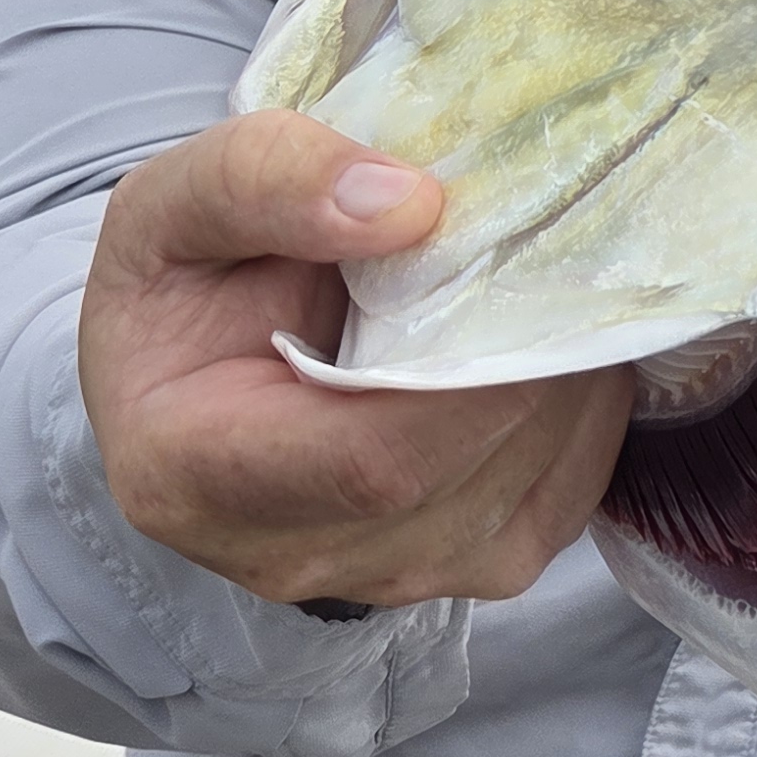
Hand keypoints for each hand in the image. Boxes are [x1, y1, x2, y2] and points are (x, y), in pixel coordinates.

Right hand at [80, 110, 633, 612]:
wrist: (196, 372)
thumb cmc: (182, 291)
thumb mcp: (173, 204)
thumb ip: (262, 181)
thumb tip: (408, 205)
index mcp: (195, 477)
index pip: (374, 462)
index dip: (470, 373)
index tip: (510, 262)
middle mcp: (293, 554)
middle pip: (468, 468)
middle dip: (531, 351)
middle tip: (549, 243)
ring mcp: (393, 575)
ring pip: (534, 479)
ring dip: (567, 375)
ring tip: (542, 284)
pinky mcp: (474, 568)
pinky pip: (568, 489)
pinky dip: (583, 408)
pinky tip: (548, 342)